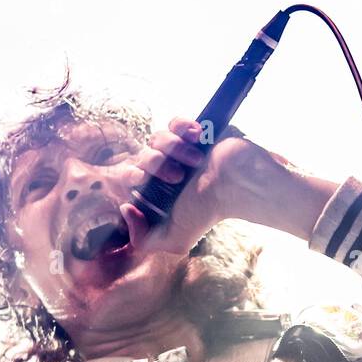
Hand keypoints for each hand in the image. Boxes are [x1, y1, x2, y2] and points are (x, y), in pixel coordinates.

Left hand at [119, 117, 288, 256]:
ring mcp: (180, 150)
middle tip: (178, 176)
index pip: (130, 179)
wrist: (237, 183)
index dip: (134, 177)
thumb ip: (143, 240)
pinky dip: (182, 127)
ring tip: (196, 160)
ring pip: (156, 138)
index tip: (146, 182)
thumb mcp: (174, 240)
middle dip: (156, 165)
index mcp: (159, 193)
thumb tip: (125, 210)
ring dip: (174, 148)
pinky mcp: (193, 132)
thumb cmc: (208, 211)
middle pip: (141, 157)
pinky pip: (173, 122)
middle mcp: (167, 171)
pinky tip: (197, 137)